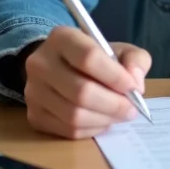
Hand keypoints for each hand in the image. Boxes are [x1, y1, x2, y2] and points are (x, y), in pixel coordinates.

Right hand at [22, 26, 151, 138]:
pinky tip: (102, 121)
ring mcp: (33, 91)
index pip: (88, 58)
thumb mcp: (120, 50)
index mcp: (62, 38)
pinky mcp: (34, 116)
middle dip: (113, 104)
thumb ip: (135, 60)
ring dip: (104, 119)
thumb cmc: (96, 58)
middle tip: (132, 109)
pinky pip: (68, 131)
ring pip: (74, 115)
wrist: (61, 68)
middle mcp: (40, 63)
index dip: (115, 76)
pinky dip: (92, 130)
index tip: (133, 88)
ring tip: (120, 115)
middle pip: (81, 91)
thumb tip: (135, 84)